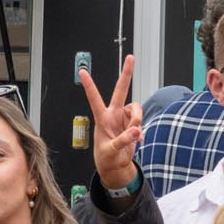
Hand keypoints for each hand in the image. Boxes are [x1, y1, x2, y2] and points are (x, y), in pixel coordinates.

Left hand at [80, 56, 141, 191]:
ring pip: (136, 109)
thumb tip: (136, 131)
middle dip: (127, 74)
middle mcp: (113, 114)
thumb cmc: (107, 157)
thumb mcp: (111, 151)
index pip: (94, 98)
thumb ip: (123, 141)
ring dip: (137, 121)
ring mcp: (123, 118)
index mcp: (102, 118)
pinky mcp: (132, 124)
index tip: (83, 71)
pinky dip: (140, 131)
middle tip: (130, 57)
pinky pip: (141, 121)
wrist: (115, 166)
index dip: (89, 85)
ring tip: (132, 135)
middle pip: (120, 90)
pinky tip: (136, 140)